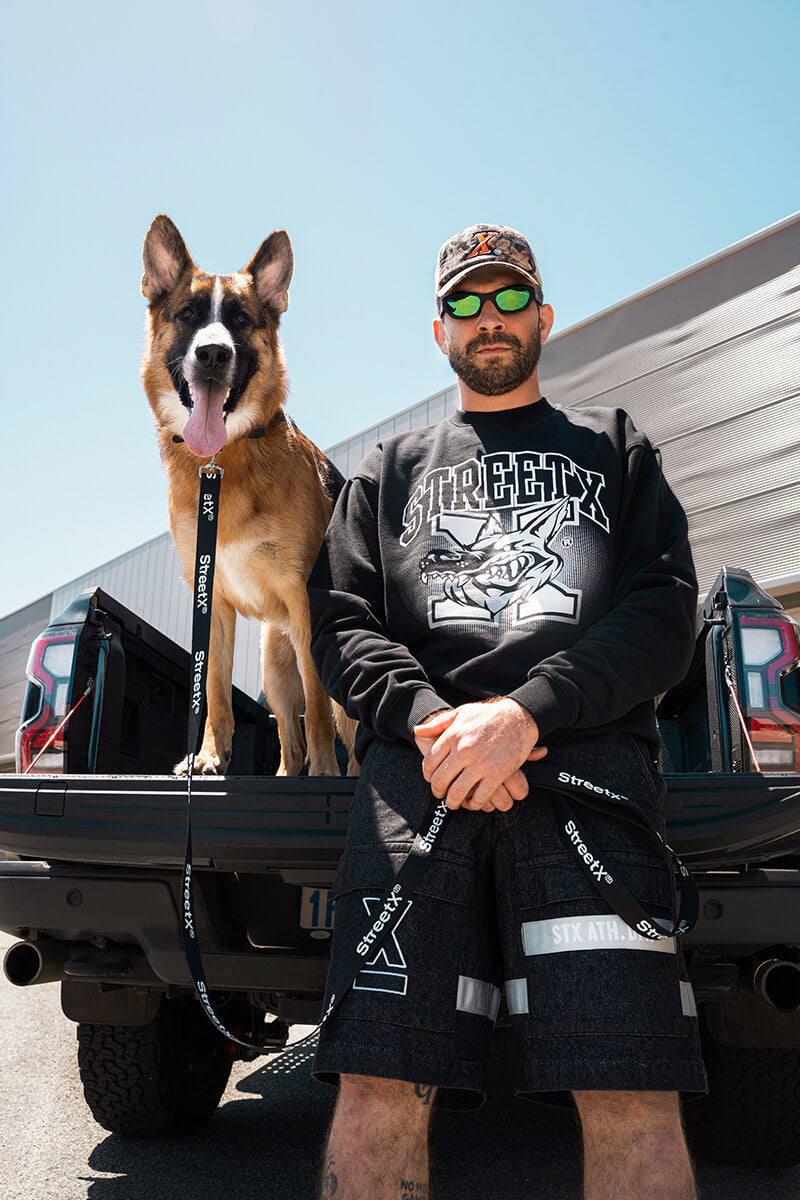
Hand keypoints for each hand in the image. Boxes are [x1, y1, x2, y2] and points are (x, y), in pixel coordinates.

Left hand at [413, 699, 546, 810]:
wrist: (519, 717)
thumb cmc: (489, 714)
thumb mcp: (461, 713)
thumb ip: (438, 723)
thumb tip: (418, 731)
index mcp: (453, 736)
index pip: (429, 763)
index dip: (427, 775)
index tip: (431, 779)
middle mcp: (464, 750)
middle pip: (440, 780)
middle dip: (438, 791)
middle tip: (440, 794)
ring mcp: (480, 763)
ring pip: (457, 792)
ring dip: (453, 802)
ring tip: (453, 803)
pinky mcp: (497, 774)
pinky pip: (480, 797)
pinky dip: (474, 804)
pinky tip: (473, 802)